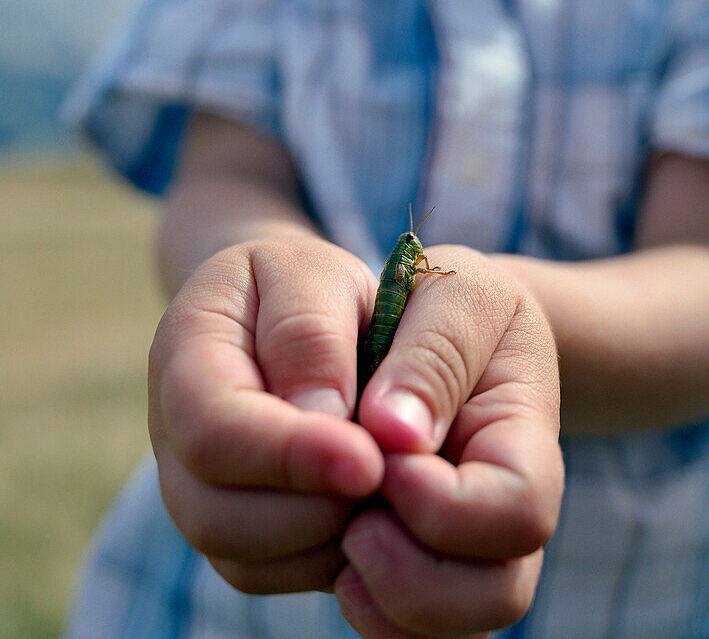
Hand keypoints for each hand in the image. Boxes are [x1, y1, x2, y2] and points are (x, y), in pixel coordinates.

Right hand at [147, 236, 382, 592]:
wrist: (296, 308)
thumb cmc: (310, 284)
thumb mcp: (315, 273)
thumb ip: (310, 332)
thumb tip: (318, 416)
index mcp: (184, 350)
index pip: (211, 428)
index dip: (288, 454)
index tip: (370, 459)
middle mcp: (173, 434)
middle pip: (214, 513)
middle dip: (313, 507)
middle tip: (393, 476)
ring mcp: (196, 490)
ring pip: (243, 559)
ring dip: (327, 538)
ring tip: (391, 486)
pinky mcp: (236, 532)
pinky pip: (273, 576)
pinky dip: (330, 558)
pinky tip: (377, 510)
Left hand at [336, 245, 563, 637]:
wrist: (440, 327)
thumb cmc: (448, 299)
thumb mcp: (454, 290)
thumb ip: (433, 353)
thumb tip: (392, 433)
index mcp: (527, 434)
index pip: (520, 510)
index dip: (447, 505)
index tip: (383, 458)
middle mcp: (506, 509)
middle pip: (496, 595)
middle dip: (415, 577)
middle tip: (356, 521)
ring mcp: (467, 546)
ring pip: (446, 627)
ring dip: (383, 598)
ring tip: (342, 536)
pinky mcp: (417, 562)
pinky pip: (401, 624)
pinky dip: (363, 605)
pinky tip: (331, 551)